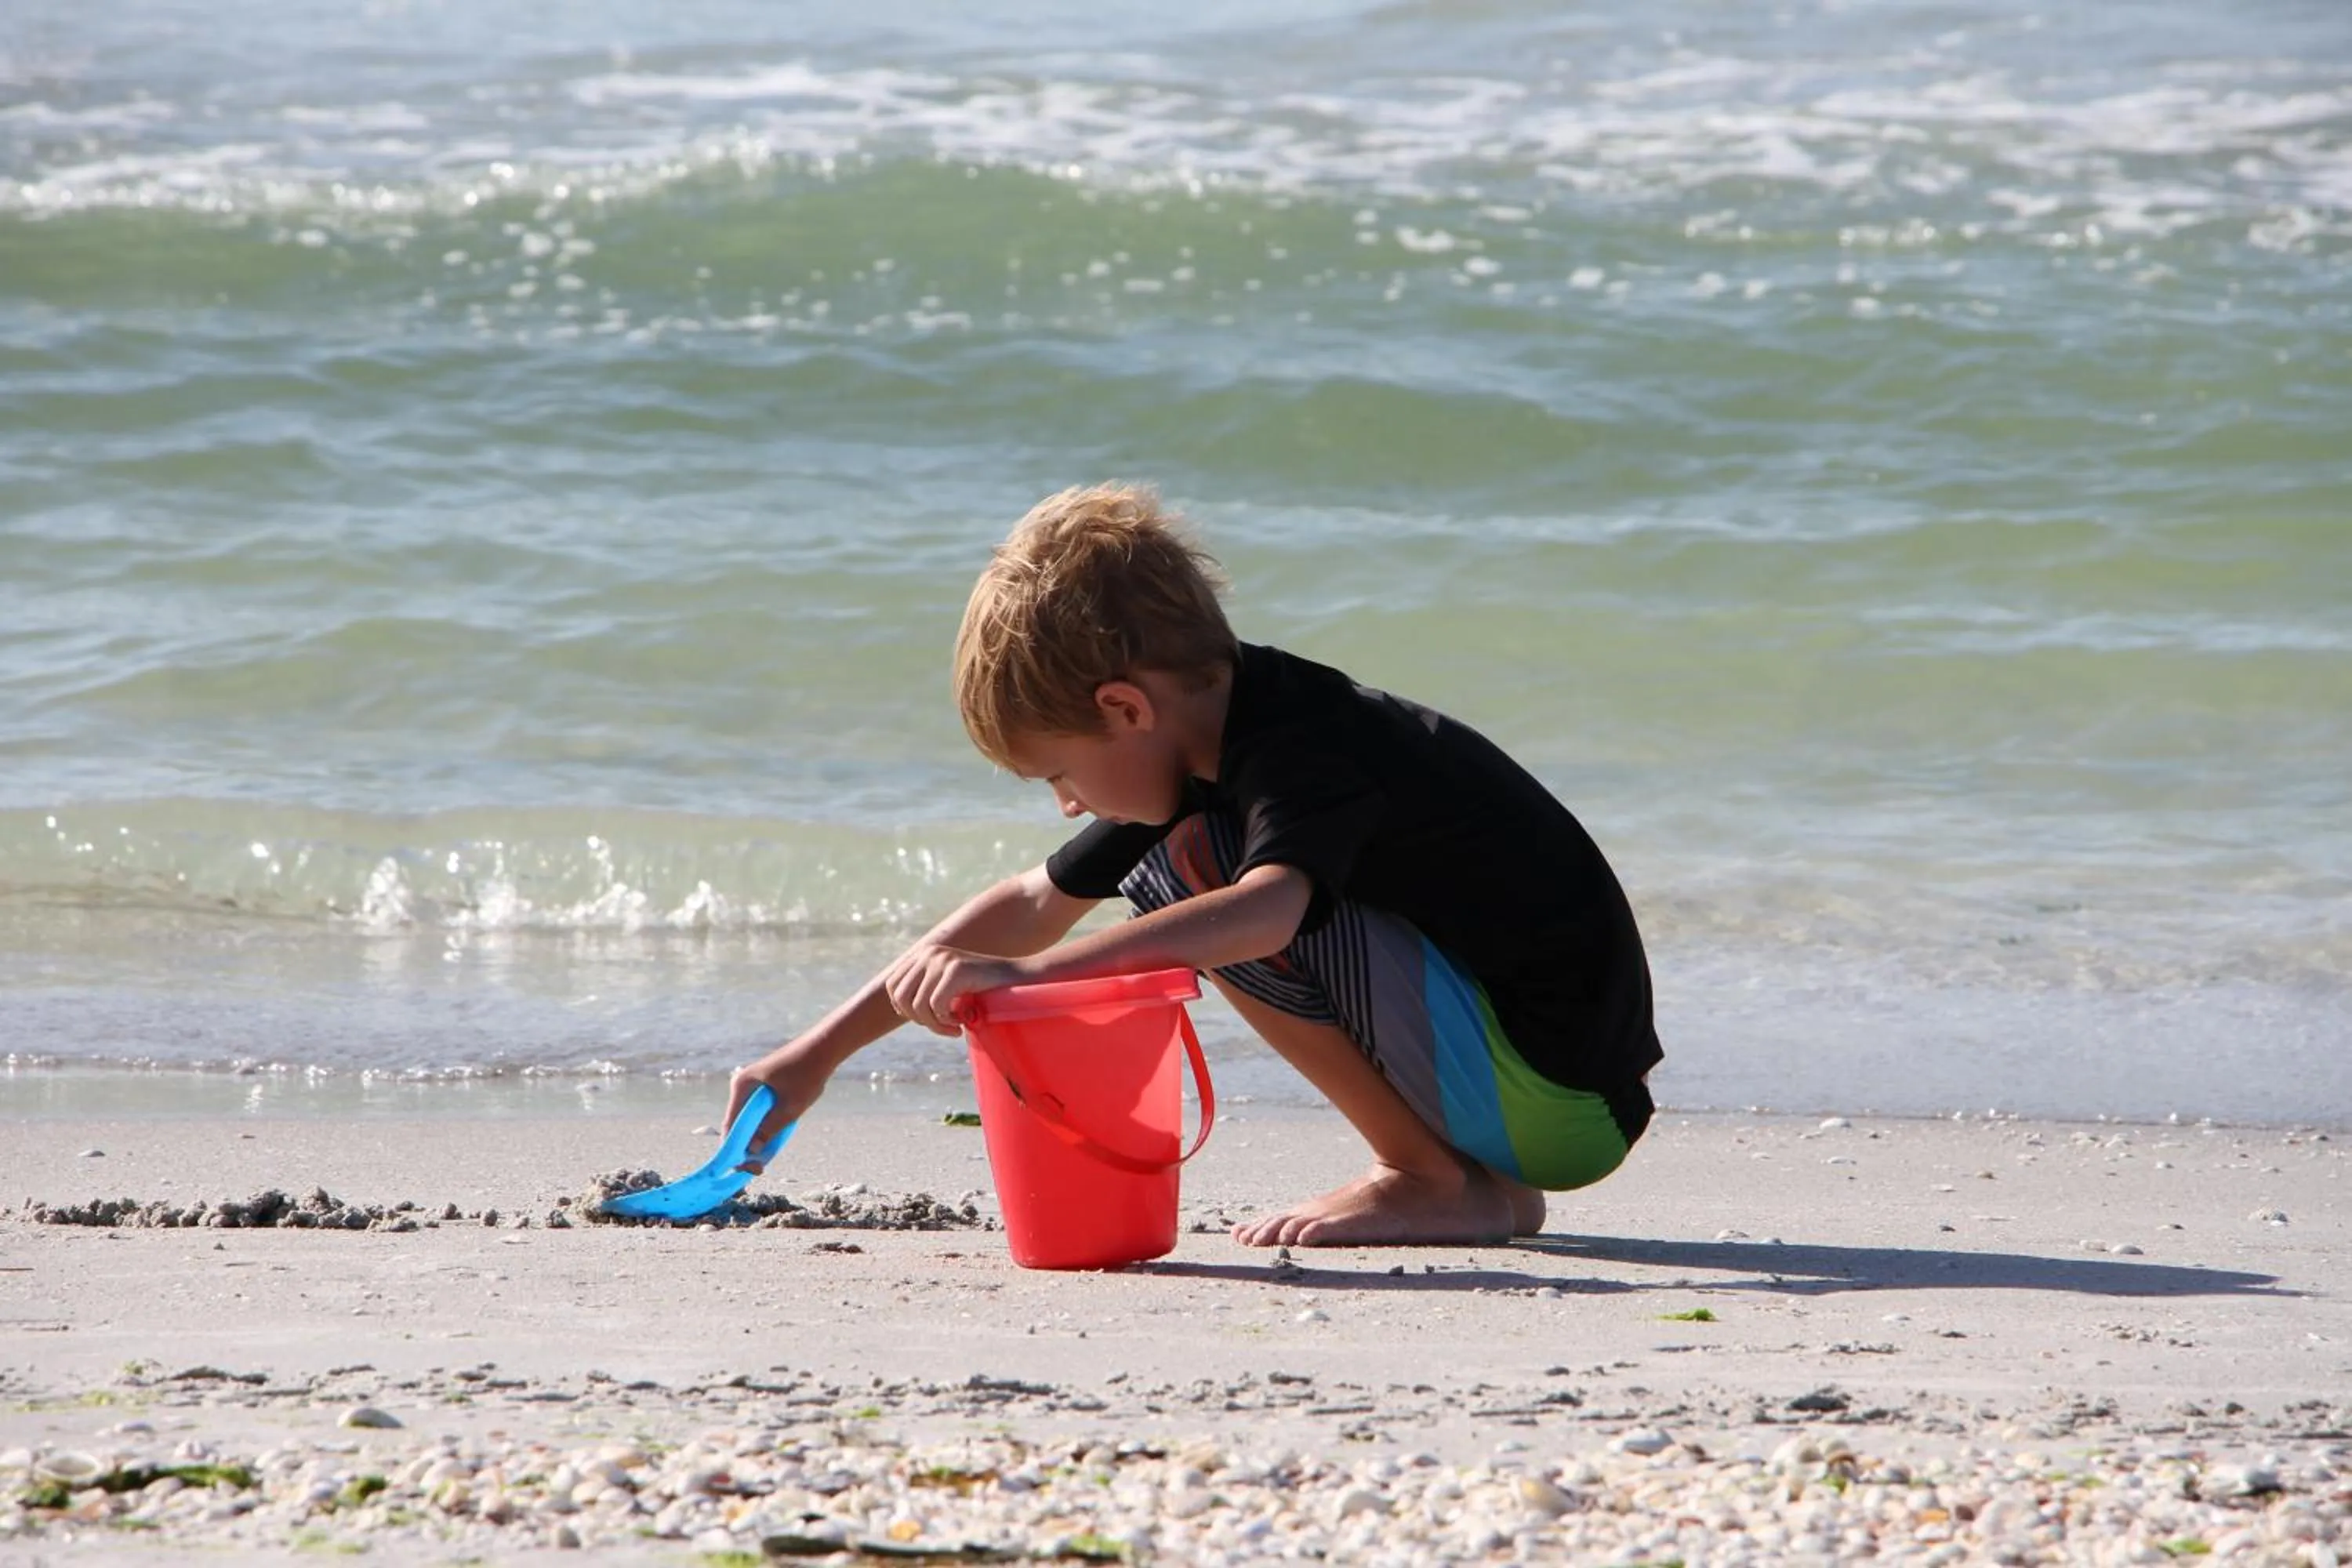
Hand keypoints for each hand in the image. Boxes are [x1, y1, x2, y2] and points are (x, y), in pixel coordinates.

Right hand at [723, 1052, 826, 1174]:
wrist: (824, 1047)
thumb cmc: (808, 1074)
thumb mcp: (791, 1108)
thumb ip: (769, 1130)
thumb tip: (750, 1151)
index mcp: (742, 1086)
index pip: (730, 1125)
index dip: (735, 1149)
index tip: (746, 1167)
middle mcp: (742, 1085)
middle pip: (738, 1123)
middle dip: (747, 1146)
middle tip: (760, 1166)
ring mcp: (752, 1085)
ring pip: (749, 1119)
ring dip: (757, 1136)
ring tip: (767, 1155)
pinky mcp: (763, 1086)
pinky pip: (758, 1111)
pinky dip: (765, 1125)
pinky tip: (776, 1135)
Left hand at [882, 941, 1025, 1035]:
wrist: (1020, 979)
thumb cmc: (984, 989)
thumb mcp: (949, 984)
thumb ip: (926, 988)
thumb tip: (897, 1008)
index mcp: (924, 953)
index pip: (893, 986)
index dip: (904, 1009)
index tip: (929, 1019)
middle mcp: (929, 952)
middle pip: (901, 997)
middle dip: (920, 1019)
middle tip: (942, 1026)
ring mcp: (942, 959)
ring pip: (918, 1006)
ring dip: (935, 1025)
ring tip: (955, 1026)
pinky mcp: (955, 970)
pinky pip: (936, 1007)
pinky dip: (946, 1022)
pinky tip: (962, 1021)